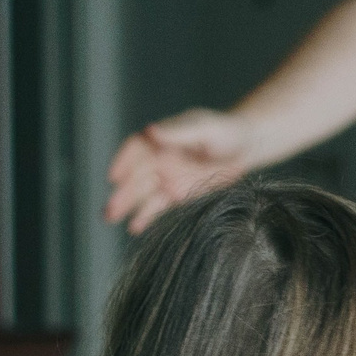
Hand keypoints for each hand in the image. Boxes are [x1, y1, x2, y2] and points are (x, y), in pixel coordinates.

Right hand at [104, 109, 257, 233]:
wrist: (246, 147)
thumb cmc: (226, 130)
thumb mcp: (204, 127)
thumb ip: (179, 131)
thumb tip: (150, 131)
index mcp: (162, 139)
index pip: (136, 148)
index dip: (123, 161)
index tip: (115, 177)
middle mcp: (159, 158)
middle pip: (135, 175)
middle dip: (122, 193)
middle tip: (110, 210)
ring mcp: (167, 177)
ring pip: (142, 192)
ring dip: (127, 205)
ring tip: (111, 218)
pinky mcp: (177, 194)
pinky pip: (158, 206)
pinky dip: (146, 216)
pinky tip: (134, 228)